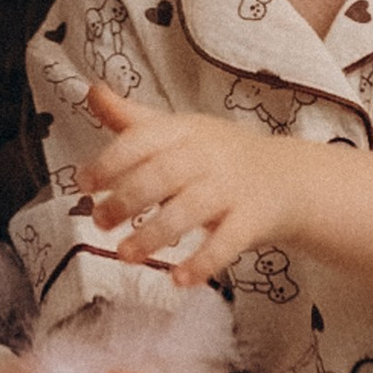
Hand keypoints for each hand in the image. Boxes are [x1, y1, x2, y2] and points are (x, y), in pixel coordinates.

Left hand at [78, 84, 297, 282]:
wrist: (288, 178)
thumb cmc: (218, 156)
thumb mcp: (178, 132)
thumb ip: (132, 120)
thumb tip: (91, 92)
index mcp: (185, 131)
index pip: (144, 140)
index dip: (111, 160)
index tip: (84, 182)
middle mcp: (208, 156)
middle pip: (163, 174)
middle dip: (126, 198)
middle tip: (99, 221)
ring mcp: (232, 188)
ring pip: (190, 209)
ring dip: (154, 233)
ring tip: (125, 255)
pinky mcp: (252, 220)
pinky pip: (228, 242)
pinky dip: (203, 262)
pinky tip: (179, 279)